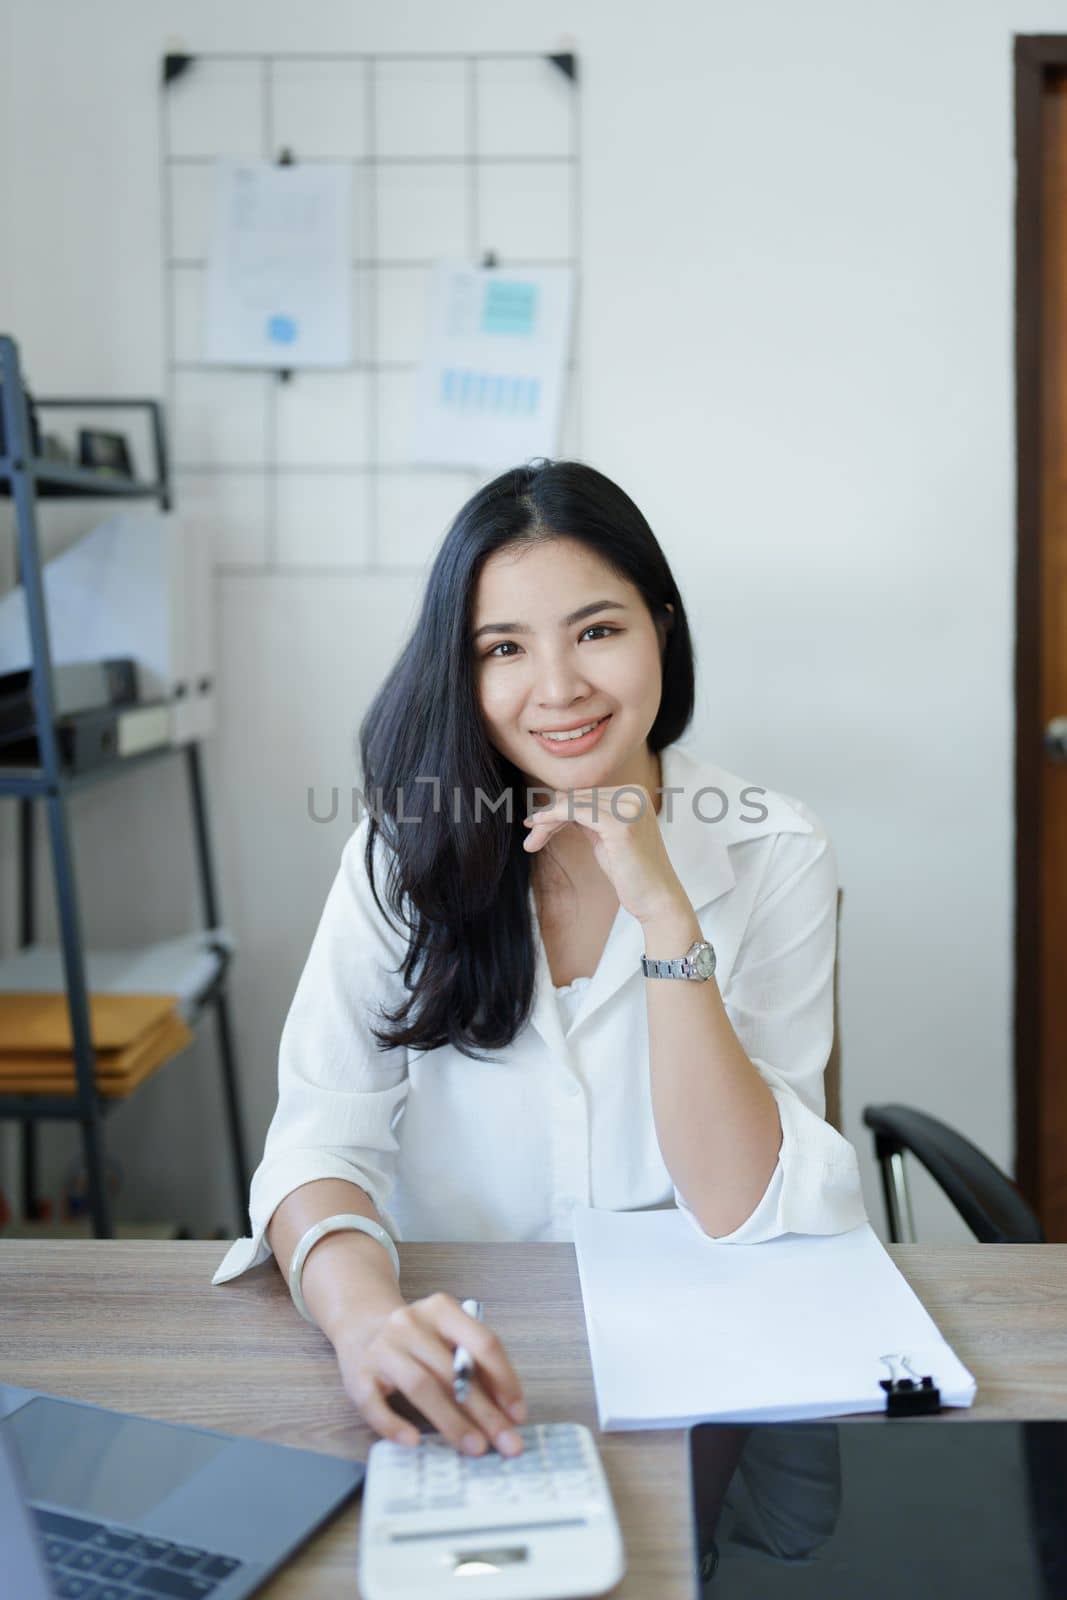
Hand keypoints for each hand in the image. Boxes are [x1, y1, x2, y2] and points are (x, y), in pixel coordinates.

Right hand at [334, 1292, 527, 1456]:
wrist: (361, 1326)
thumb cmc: (416, 1340)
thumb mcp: (447, 1336)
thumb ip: (474, 1363)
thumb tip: (508, 1411)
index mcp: (441, 1309)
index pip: (482, 1342)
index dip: (504, 1380)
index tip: (518, 1414)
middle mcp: (409, 1323)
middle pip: (454, 1371)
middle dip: (485, 1411)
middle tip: (507, 1443)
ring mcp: (381, 1348)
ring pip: (421, 1386)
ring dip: (452, 1421)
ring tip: (475, 1447)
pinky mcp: (357, 1375)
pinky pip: (375, 1405)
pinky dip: (394, 1425)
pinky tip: (414, 1441)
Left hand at [524, 784, 688, 925]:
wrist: (657, 900)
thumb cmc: (630, 873)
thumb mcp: (606, 837)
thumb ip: (589, 818)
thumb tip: (558, 803)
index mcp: (634, 794)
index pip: (586, 793)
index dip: (558, 808)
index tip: (535, 822)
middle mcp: (634, 795)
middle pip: (577, 796)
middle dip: (549, 815)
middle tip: (529, 834)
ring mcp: (629, 807)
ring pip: (573, 803)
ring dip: (546, 821)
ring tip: (531, 841)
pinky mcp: (620, 823)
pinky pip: (575, 812)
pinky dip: (553, 819)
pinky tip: (538, 830)